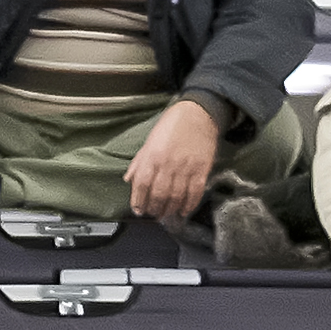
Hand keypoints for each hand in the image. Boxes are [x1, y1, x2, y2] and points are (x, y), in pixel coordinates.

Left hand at [122, 99, 224, 224]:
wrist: (198, 114)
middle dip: (154, 209)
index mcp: (152, 156)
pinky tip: (184, 211)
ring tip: (166, 215)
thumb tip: (129, 180)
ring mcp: (185, 168)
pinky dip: (189, 205)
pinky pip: (195, 193)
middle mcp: (167, 164)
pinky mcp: (201, 169)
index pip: (141, 184)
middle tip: (154, 214)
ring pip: (176, 197)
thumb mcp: (149, 141)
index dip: (138, 201)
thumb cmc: (171, 126)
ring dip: (170, 210)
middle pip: (159, 195)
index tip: (138, 210)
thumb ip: (139, 162)